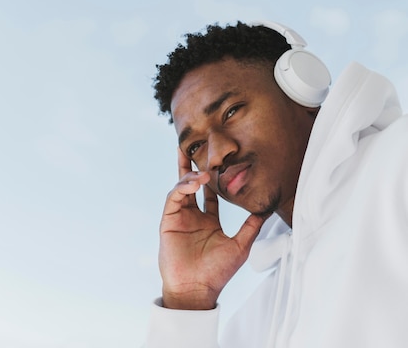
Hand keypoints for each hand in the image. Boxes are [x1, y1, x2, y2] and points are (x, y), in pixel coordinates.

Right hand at [158, 148, 266, 309]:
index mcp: (207, 221)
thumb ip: (251, 226)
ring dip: (190, 175)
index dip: (214, 178)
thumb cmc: (217, 272)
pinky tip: (194, 181)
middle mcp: (192, 216)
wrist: (197, 289)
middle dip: (191, 165)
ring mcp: (179, 218)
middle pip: (191, 184)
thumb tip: (266, 209)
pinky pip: (173, 198)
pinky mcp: (168, 221)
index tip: (220, 162)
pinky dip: (182, 187)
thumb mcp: (240, 246)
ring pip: (181, 187)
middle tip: (192, 145)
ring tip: (203, 170)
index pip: (209, 193)